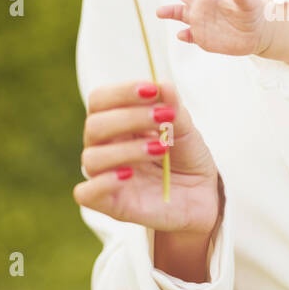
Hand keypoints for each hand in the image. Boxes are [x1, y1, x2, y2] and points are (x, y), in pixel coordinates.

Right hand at [73, 80, 220, 235]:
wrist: (202, 197)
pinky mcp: (110, 204)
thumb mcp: (187, 131)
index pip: (100, 100)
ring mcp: (105, 176)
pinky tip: (128, 175)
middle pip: (94, 126)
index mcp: (118, 124)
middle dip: (130, 118)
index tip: (151, 90)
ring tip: (161, 148)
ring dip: (127, 149)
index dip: (122, 92)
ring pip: (92, 158)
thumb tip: (163, 84)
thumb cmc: (187, 159)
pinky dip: (103, 182)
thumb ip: (173, 109)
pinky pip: (85, 193)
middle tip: (164, 118)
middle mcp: (105, 147)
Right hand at [153, 0, 270, 55]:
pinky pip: (190, 35)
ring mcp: (200, 20)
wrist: (255, 34)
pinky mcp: (202, 36)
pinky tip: (181, 35)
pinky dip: (185, 35)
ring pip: (180, 13)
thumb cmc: (253, 13)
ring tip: (160, 12)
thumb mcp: (250, 3)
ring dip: (170, 12)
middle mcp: (203, 3)